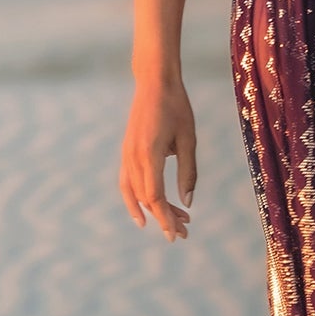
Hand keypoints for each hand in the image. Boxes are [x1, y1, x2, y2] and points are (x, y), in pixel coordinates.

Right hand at [119, 78, 195, 241]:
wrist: (154, 82)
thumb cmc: (176, 107)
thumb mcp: (188, 139)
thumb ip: (188, 172)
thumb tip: (188, 203)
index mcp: (150, 154)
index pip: (155, 196)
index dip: (166, 217)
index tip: (178, 233)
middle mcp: (133, 157)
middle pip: (146, 199)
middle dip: (165, 218)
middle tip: (185, 231)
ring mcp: (126, 155)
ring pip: (135, 193)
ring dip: (153, 211)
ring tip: (173, 223)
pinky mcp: (126, 152)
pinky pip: (127, 182)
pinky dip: (133, 200)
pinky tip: (144, 213)